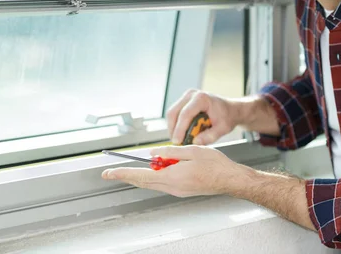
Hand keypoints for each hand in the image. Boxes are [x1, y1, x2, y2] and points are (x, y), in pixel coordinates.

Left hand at [101, 145, 248, 197]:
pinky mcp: (181, 190)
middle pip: (143, 181)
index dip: (124, 173)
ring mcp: (177, 190)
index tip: (109, 172)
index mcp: (173, 176)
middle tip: (111, 172)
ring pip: (153, 182)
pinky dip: (156, 174)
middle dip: (127, 175)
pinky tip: (160, 166)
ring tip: (141, 164)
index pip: (142, 175)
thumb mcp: (192, 150)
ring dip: (144, 173)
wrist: (230, 179)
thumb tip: (153, 154)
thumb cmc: (216, 165)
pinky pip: (162, 182)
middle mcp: (172, 187)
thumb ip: (170, 152)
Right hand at [167, 89, 237, 144]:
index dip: (180, 129)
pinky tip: (182, 134)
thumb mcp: (223, 128)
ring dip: (173, 128)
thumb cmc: (227, 116)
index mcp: (202, 98)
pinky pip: (174, 114)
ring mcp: (186, 97)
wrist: (230, 109)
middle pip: (174, 112)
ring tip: (181, 140)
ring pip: (172, 114)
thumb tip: (195, 142)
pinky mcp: (183, 102)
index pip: (186, 114)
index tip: (178, 142)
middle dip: (173, 130)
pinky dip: (176, 125)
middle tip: (177, 144)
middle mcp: (191, 94)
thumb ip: (210, 136)